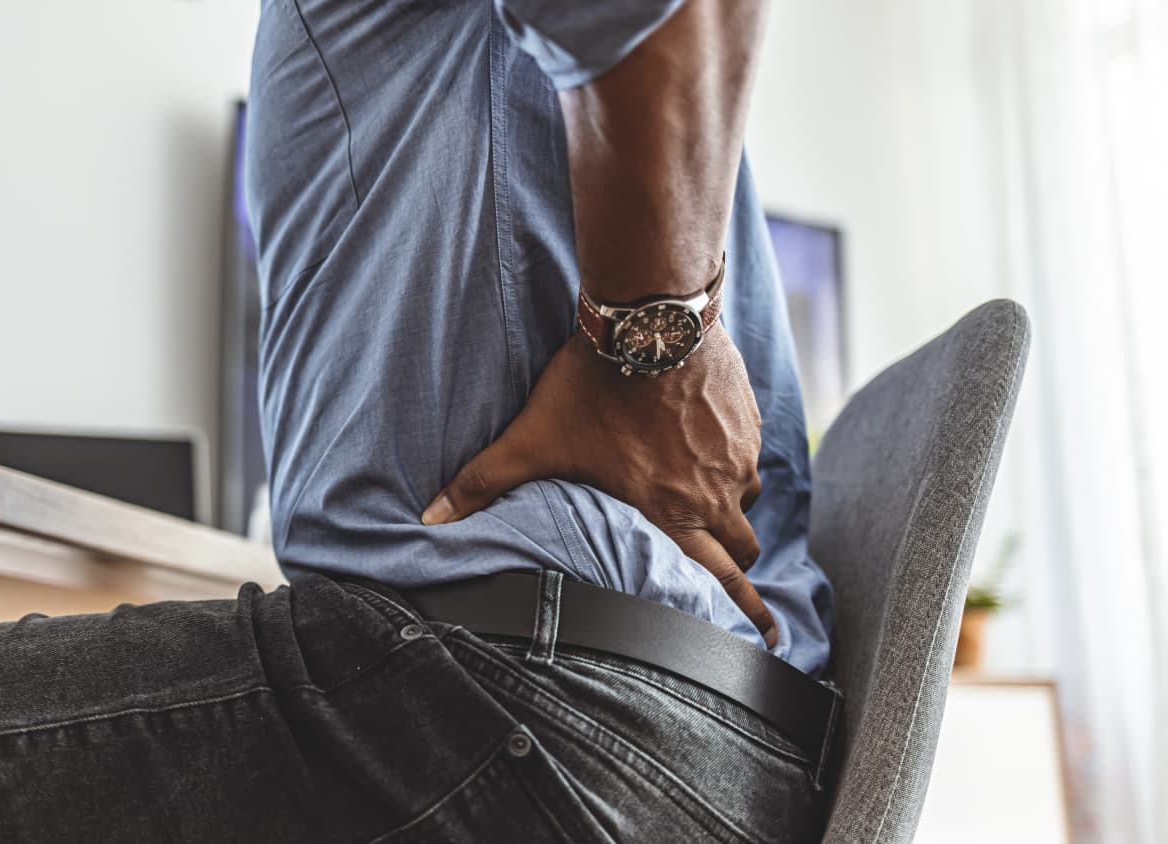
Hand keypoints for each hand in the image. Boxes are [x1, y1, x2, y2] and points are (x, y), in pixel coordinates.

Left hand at [422, 326, 775, 645]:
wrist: (649, 321)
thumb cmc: (592, 385)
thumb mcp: (532, 439)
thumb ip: (481, 484)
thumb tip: (429, 521)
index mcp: (669, 514)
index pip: (720, 580)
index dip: (747, 613)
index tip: (768, 639)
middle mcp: (713, 494)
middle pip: (743, 551)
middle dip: (738, 572)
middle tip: (740, 587)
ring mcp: (736, 456)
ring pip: (746, 502)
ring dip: (730, 511)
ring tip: (707, 507)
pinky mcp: (746, 420)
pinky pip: (748, 456)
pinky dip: (733, 463)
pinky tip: (708, 449)